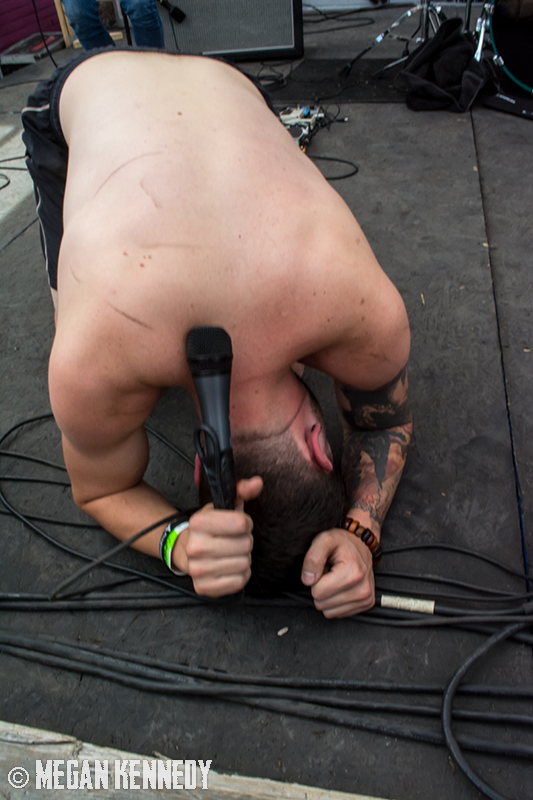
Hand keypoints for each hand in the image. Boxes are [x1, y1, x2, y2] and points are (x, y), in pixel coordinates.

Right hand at [183, 476, 262, 597]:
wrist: (187, 550)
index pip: (242, 524)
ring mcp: (198, 570)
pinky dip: (240, 575)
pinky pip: (239, 582)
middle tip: (234, 540)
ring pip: (244, 564)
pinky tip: (230, 567)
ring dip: (243, 558)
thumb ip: (242, 490)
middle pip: (245, 545)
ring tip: (231, 553)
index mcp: (199, 522)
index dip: (245, 523)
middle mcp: (195, 547)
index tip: (238, 524)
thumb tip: (258, 482)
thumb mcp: (224, 505)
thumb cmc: (211, 527)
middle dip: (245, 541)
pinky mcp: (204, 588)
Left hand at [301, 528, 374, 617]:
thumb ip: (312, 559)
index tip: (324, 569)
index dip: (315, 580)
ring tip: (335, 580)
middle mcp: (362, 588)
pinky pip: (339, 614)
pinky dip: (336, 602)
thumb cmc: (342, 542)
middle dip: (321, 589)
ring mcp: (366, 598)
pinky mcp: (366, 604)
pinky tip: (342, 587)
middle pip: (322, 604)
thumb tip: (307, 580)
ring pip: (329, 612)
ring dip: (328, 597)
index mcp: (353, 573)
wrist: (361, 544)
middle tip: (329, 574)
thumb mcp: (323, 540)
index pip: (317, 592)